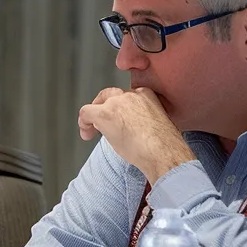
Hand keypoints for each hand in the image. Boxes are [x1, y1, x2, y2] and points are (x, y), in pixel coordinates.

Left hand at [77, 87, 195, 181]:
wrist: (163, 152)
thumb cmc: (163, 146)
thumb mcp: (155, 125)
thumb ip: (140, 119)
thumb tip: (127, 127)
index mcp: (147, 95)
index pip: (126, 97)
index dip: (118, 110)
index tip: (118, 123)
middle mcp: (132, 95)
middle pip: (109, 96)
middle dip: (103, 108)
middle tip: (100, 125)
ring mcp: (118, 102)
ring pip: (97, 104)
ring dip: (93, 118)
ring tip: (92, 133)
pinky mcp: (105, 113)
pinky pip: (85, 112)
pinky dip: (83, 123)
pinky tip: (87, 135)